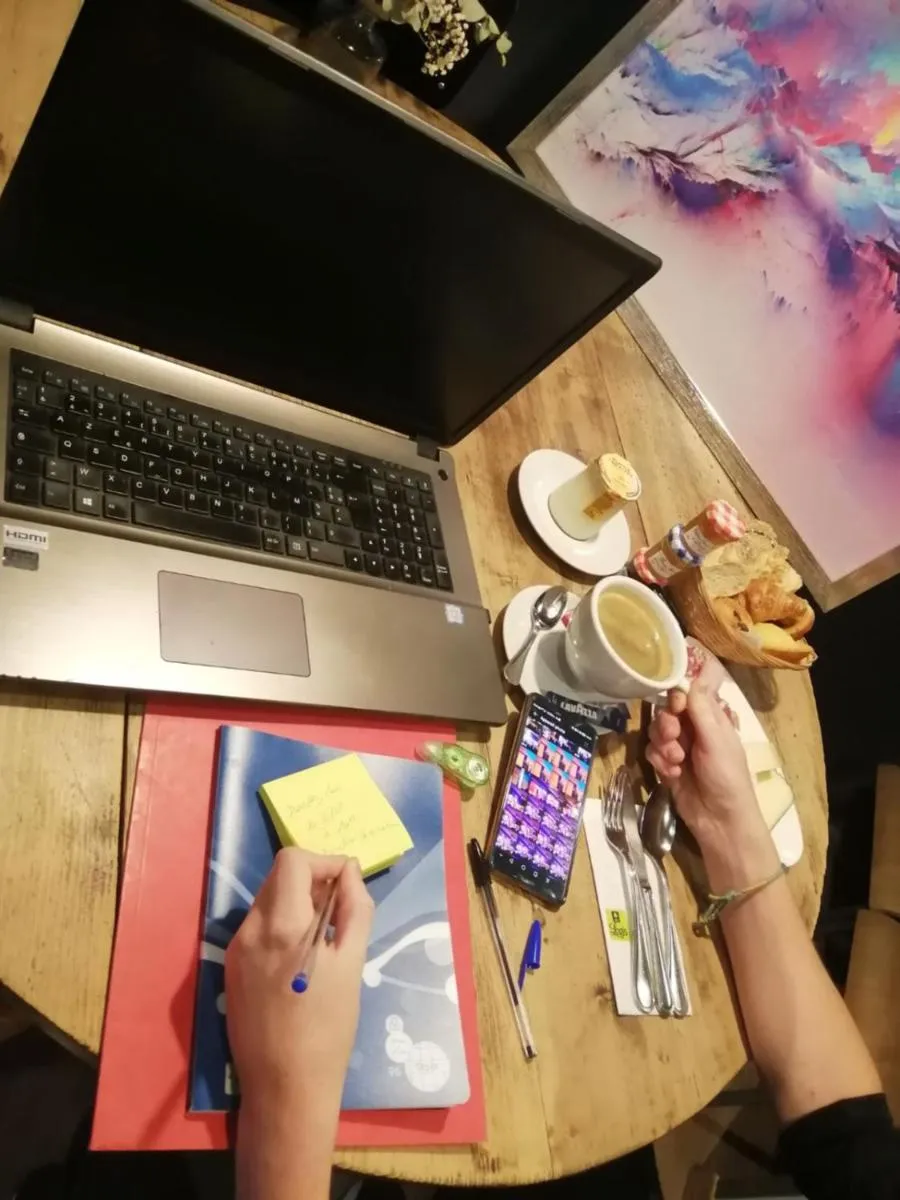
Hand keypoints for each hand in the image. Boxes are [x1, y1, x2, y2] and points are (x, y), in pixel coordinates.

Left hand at [226, 848, 373, 1120]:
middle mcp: (250, 929)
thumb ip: (354, 908)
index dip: (324, 862)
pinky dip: (282, 926)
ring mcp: (236, 949)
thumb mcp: (352, 964)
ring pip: (267, 902)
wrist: (285, 1087)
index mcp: (282, 924)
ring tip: (324, 937)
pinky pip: (258, 928)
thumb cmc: (328, 1027)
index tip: (346, 884)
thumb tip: (349, 872)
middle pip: (278, 877)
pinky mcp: (231, 968)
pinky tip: (300, 959)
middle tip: (339, 909)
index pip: (293, 860)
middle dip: (311, 881)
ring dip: (296, 903)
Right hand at [646, 666, 763, 846]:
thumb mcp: (716, 740)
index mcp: (712, 719)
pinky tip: (672, 774)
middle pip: (666, 712)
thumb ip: (701, 710)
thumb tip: (692, 678)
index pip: (688, 695)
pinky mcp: (666, 765)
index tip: (677, 708)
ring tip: (676, 762)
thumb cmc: (727, 777)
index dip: (677, 699)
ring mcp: (679, 748)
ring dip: (662, 746)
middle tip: (673, 738)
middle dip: (666, 725)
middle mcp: (694, 730)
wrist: (719, 820)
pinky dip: (659, 762)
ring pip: (656, 732)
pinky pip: (651, 752)